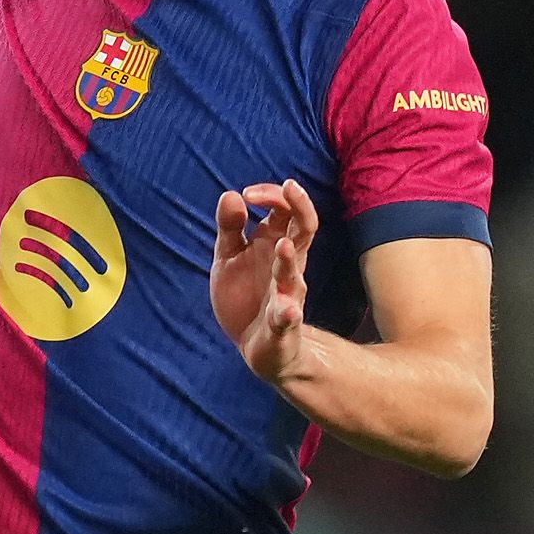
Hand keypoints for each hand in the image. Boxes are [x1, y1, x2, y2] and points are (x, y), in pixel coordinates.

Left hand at [213, 182, 320, 395]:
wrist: (255, 346)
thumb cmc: (246, 294)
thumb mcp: (229, 256)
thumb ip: (230, 227)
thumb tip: (231, 194)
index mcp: (273, 244)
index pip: (285, 209)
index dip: (271, 195)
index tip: (248, 193)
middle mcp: (287, 265)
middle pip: (305, 229)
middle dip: (300, 207)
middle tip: (290, 187)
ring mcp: (287, 294)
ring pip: (294, 274)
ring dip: (288, 261)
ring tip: (282, 247)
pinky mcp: (281, 325)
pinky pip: (288, 318)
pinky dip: (288, 313)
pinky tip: (287, 309)